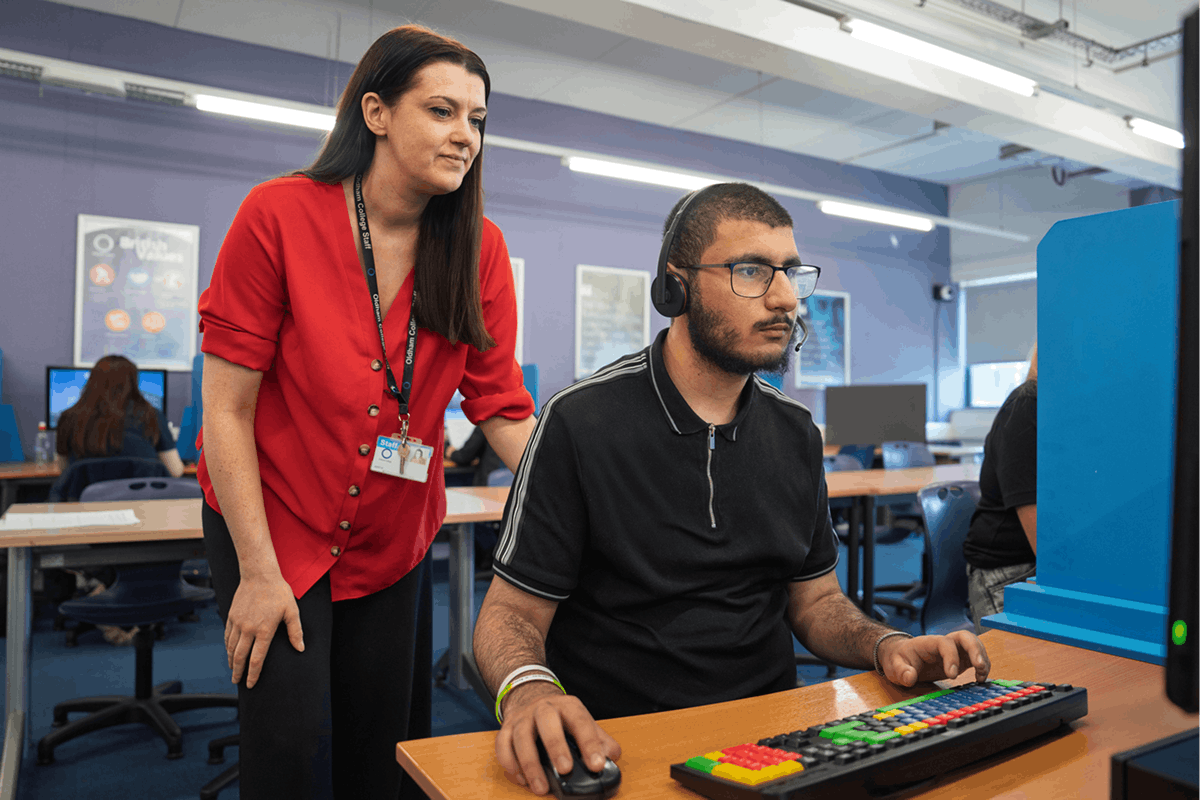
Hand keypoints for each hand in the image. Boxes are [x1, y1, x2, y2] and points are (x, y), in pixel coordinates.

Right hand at [225, 573, 303, 687]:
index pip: (256, 659)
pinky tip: (229, 652)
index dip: (253, 674)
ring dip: (231, 661)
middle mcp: (249, 629)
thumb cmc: (278, 592)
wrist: (259, 575)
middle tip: (237, 682)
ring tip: (233, 670)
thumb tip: (300, 649)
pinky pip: (227, 636)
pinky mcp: (231, 616)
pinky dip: (227, 647)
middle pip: (240, 657)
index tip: (251, 684)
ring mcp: (238, 623)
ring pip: (231, 647)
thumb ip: (295, 631)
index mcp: (264, 630)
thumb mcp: (292, 611)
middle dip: (238, 672)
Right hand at [495, 681, 620, 795]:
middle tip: (565, 770)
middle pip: (547, 722)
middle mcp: (543, 708)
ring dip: (530, 764)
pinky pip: (502, 744)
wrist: (530, 696)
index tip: (596, 764)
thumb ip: (599, 738)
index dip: (589, 742)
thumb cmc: (560, 716)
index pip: (580, 721)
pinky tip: (521, 778)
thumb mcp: (582, 721)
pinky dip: (509, 762)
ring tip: (540, 787)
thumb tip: (613, 756)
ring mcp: (523, 717)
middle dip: (556, 746)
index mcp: (567, 706)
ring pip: (521, 736)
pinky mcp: (506, 727)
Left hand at [878, 631, 989, 686]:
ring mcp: (954, 650)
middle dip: (975, 649)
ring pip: (974, 645)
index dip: (951, 657)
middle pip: (965, 637)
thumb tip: (910, 677)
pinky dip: (982, 666)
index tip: (951, 675)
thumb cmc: (898, 659)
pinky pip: (975, 658)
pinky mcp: (960, 660)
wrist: (901, 657)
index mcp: (929, 643)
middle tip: (979, 666)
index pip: (945, 643)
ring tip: (982, 676)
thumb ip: (901, 671)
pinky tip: (980, 679)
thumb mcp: (894, 666)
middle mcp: (944, 643)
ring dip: (982, 658)